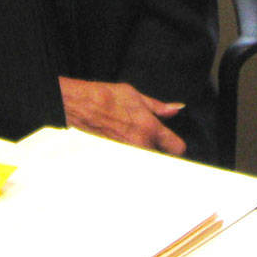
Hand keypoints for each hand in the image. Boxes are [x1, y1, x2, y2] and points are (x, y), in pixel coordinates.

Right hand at [57, 76, 186, 153]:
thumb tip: (176, 109)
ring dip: (146, 153)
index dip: (176, 145)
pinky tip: (124, 144)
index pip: (177, 148)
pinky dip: (132, 155)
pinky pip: (131, 160)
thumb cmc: (105, 98)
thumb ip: (159, 107)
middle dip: (160, 150)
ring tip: (135, 140)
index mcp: (150, 128)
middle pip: (162, 158)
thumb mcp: (136, 95)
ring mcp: (127, 153)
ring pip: (146, 160)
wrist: (80, 106)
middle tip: (153, 140)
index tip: (173, 142)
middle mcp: (140, 145)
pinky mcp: (115, 157)